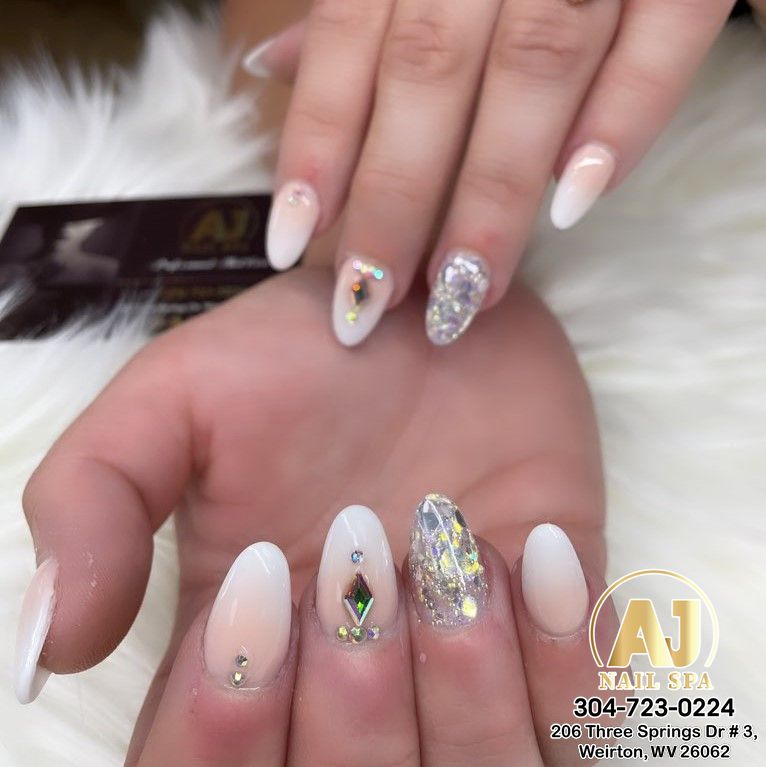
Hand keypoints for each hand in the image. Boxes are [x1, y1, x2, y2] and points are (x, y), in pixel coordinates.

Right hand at [16, 269, 610, 764]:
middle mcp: (355, 689)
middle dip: (354, 695)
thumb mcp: (173, 399)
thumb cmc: (304, 351)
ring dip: (461, 679)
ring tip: (445, 541)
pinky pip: (585, 721)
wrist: (434, 308)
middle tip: (360, 542)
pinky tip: (526, 541)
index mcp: (244, 658)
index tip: (262, 579)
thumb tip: (49, 643)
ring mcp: (467, 672)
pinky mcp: (558, 634)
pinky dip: (560, 652)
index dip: (228, 723)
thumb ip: (93, 501)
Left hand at [231, 0, 733, 345]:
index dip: (317, 143)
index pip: (348, 37)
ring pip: (534, 69)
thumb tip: (271, 66)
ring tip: (459, 292)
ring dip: (492, 194)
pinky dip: (623, 119)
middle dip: (396, 197)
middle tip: (371, 301)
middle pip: (430, 73)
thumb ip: (354, 12)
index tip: (293, 242)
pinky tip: (576, 204)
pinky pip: (662, 36)